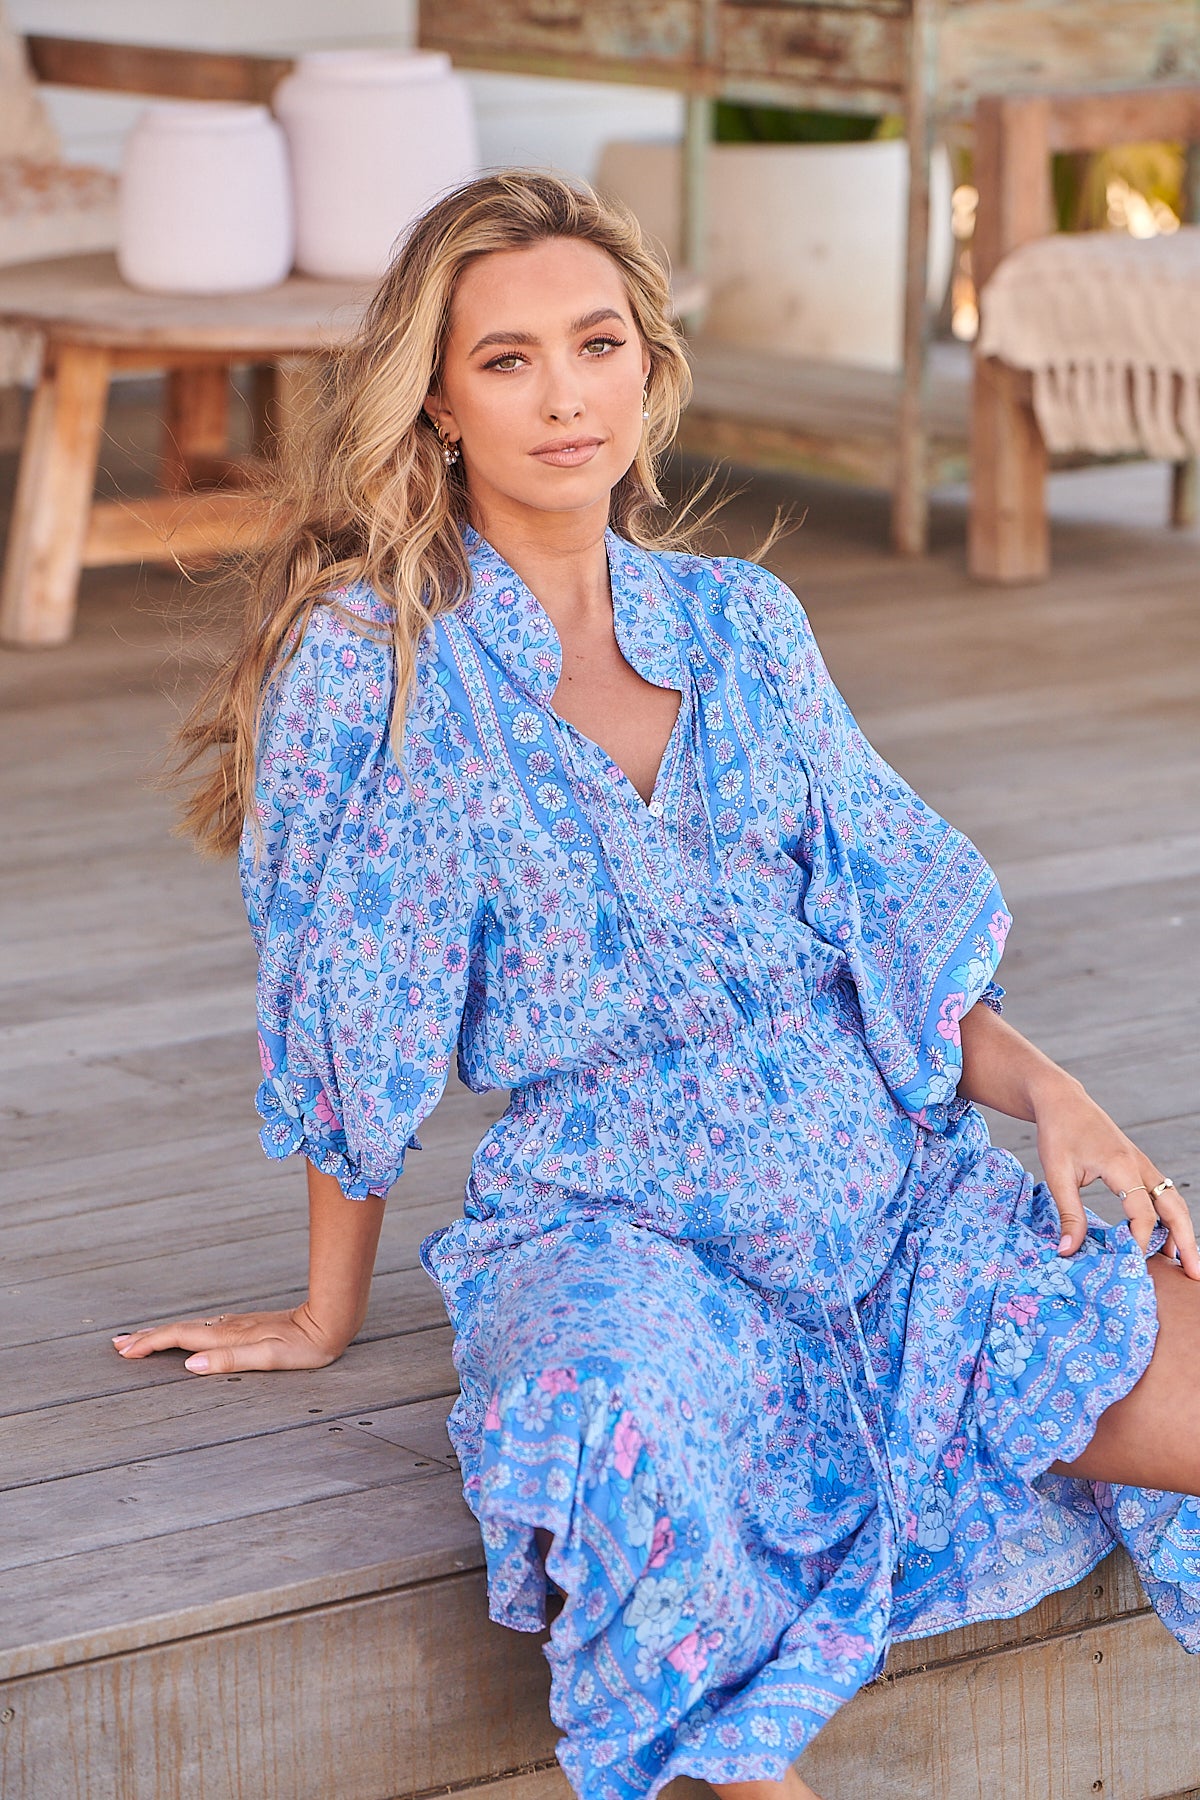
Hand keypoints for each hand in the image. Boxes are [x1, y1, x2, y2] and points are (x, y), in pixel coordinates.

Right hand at [111, 1301, 349, 1373]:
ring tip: (140, 1339)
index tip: (124, 1351)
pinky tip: (184, 1336)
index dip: (151, 1343)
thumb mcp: (269, 1358)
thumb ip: (230, 1360)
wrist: (329, 1320)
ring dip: (162, 1333)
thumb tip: (190, 1364)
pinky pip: (204, 1327)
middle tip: (117, 1343)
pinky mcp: (245, 1326)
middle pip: (179, 1330)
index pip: (180, 1338)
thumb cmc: (303, 1346)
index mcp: (227, 1336)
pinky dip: (183, 1332)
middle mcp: (227, 1327)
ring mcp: (236, 1324)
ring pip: (190, 1327)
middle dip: (148, 1336)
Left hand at [1034, 1072, 1199, 1277]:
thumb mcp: (1057, 1174)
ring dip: (1180, 1231)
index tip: (1132, 1263)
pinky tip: (1163, 1238)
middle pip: (1174, 1208)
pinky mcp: (1137, 1165)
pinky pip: (1161, 1194)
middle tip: (1193, 1273)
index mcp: (1122, 1166)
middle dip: (1186, 1241)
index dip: (1141, 1241)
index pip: (1143, 1213)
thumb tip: (1067, 1251)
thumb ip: (1068, 1213)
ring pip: (1173, 1201)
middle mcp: (1140, 1165)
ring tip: (1183, 1262)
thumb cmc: (1058, 1132)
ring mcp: (1142, 1164)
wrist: (1062, 1100)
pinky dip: (1168, 1217)